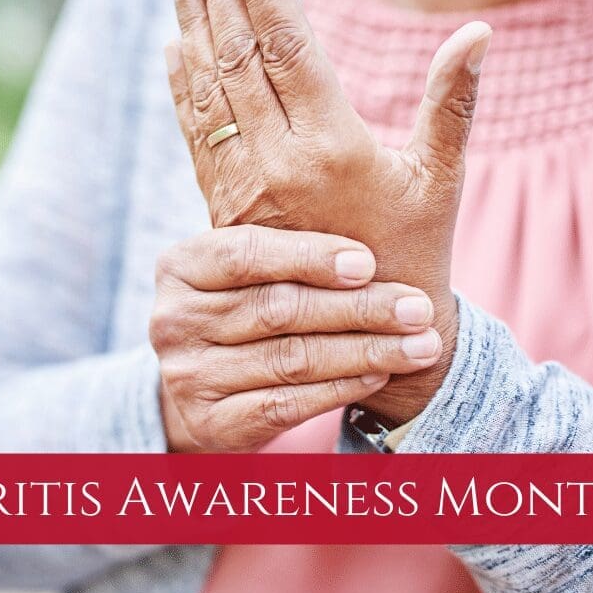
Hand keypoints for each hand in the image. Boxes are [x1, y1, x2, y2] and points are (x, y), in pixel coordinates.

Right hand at [150, 225, 441, 451]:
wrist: (206, 388)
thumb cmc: (247, 306)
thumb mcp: (251, 266)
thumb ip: (292, 234)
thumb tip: (369, 170)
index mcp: (179, 265)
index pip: (245, 253)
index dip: (309, 256)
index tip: (369, 262)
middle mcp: (172, 319)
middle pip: (276, 308)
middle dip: (358, 308)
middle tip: (417, 307)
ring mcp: (187, 375)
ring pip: (291, 360)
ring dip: (366, 351)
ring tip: (420, 344)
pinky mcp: (210, 422)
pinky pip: (288, 404)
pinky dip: (342, 387)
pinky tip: (381, 372)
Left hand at [164, 0, 490, 423]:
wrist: (367, 336)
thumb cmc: (417, 252)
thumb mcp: (440, 178)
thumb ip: (452, 103)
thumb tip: (477, 32)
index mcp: (334, 145)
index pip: (287, 45)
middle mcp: (279, 162)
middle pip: (239, 58)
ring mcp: (245, 187)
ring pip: (211, 93)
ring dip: (192, 29)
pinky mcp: (226, 210)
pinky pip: (198, 138)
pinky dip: (184, 90)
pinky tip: (175, 50)